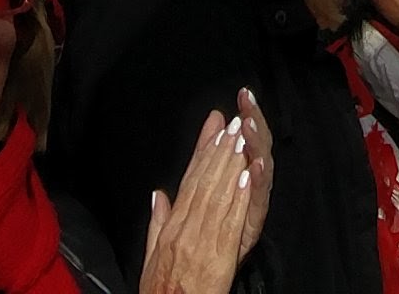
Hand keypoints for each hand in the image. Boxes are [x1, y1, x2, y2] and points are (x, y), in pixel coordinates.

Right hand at [138, 97, 273, 293]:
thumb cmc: (161, 291)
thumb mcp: (151, 256)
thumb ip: (156, 223)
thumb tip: (158, 195)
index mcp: (171, 228)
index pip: (189, 181)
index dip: (203, 151)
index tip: (215, 126)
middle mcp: (185, 229)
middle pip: (205, 182)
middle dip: (220, 149)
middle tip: (234, 122)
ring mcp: (202, 241)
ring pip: (219, 194)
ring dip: (231, 163)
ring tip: (242, 137)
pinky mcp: (219, 255)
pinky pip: (231, 220)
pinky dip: (239, 196)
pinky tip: (247, 175)